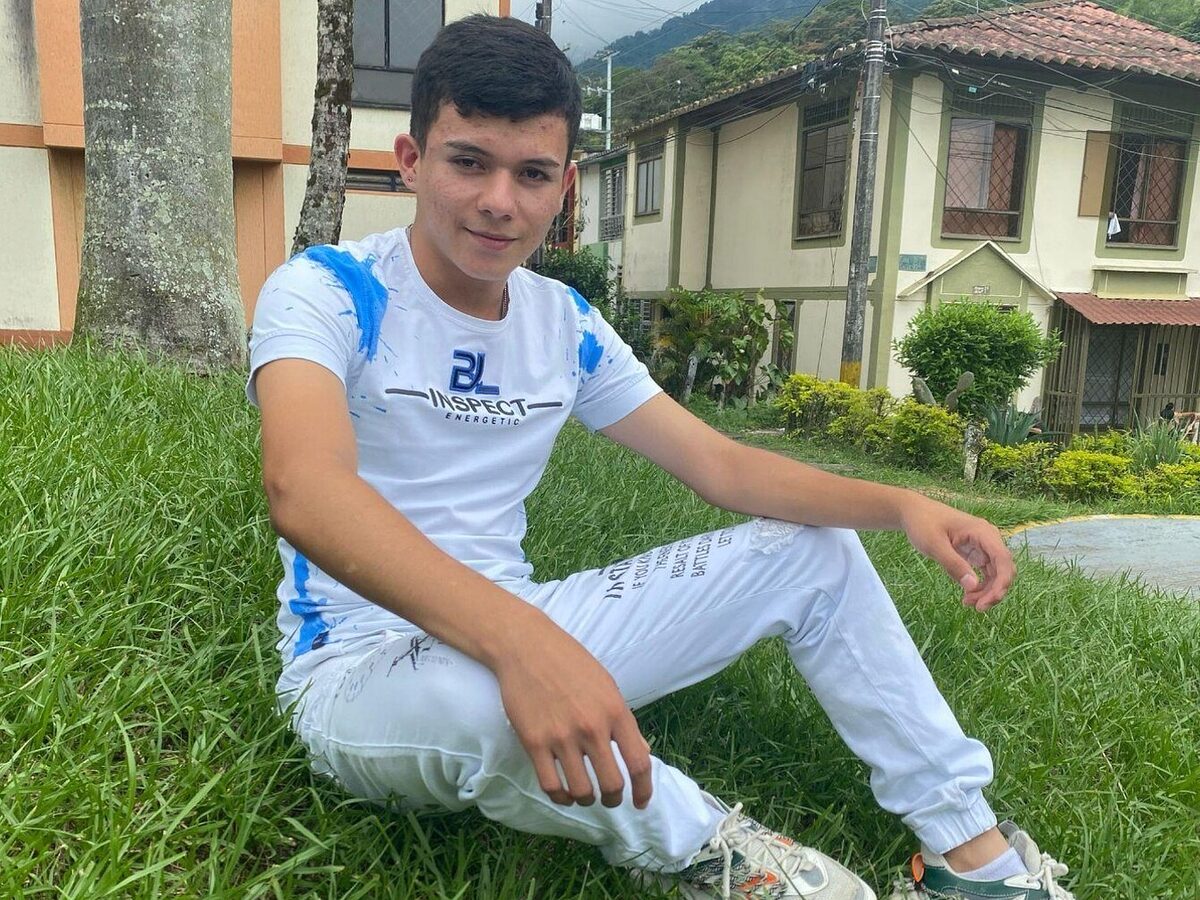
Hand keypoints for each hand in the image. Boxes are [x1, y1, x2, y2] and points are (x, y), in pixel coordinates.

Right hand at [491, 611, 652, 809]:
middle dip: (613, 799)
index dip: (644, 790)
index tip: (640, 802)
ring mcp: (561, 736)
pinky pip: (551, 786)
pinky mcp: (534, 742)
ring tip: (586, 796)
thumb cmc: (569, 662)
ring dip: (587, 800)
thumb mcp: (607, 685)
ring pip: (581, 791)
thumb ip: (623, 720)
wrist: (526, 646)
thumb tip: (642, 752)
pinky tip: (564, 795)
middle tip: (609, 798)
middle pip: (612, 784)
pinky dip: (561, 798)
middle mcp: (591, 727)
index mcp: (615, 711)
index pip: (639, 763)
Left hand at [900, 496, 1014, 610]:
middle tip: (976, 608)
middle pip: (1003, 570)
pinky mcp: (976, 553)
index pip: (1003, 559)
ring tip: (967, 603)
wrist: (914, 512)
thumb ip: (953, 565)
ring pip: (996, 574)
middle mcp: (988, 539)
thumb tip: (973, 587)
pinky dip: (980, 586)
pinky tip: (967, 595)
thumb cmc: (923, 523)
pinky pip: (986, 573)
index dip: (1002, 583)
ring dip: (986, 591)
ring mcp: (983, 547)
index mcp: (982, 532)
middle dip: (994, 591)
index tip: (989, 601)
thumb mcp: (934, 545)